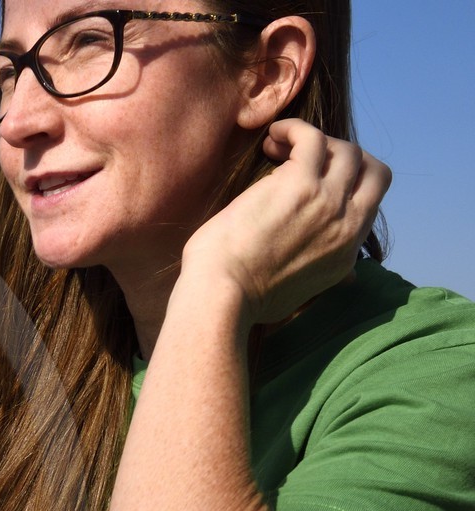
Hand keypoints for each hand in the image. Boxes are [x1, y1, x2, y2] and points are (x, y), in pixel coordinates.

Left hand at [182, 119, 390, 328]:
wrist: (223, 296)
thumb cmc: (246, 297)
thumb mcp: (303, 294)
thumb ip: (328, 277)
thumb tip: (351, 278)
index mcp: (348, 251)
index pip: (370, 201)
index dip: (347, 183)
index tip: (316, 181)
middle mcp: (347, 224)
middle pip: (372, 170)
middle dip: (342, 157)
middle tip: (304, 159)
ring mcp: (328, 202)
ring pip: (346, 150)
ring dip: (314, 140)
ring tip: (279, 147)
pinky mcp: (300, 184)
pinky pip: (312, 138)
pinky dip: (294, 129)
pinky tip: (273, 136)